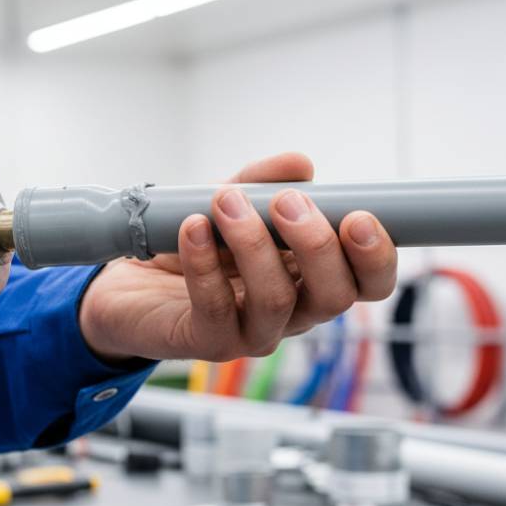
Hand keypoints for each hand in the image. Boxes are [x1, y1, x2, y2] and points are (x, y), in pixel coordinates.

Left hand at [77, 153, 397, 363]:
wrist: (129, 280)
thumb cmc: (194, 242)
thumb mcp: (230, 198)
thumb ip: (263, 182)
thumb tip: (300, 163)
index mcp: (311, 277)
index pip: (367, 282)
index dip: (375, 256)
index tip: (359, 216)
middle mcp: (293, 311)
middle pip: (335, 296)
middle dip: (316, 244)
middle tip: (287, 202)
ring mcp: (252, 332)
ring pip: (276, 301)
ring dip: (253, 244)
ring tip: (226, 202)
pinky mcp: (207, 343)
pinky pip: (216, 309)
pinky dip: (203, 263)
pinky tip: (192, 228)